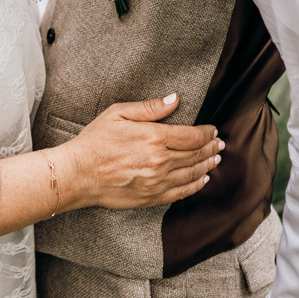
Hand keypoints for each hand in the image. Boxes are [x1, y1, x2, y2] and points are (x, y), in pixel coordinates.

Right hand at [59, 94, 221, 210]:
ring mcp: (158, 182)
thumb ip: (150, 108)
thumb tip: (175, 99)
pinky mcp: (152, 197)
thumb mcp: (118, 113)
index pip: (193, 136)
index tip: (213, 130)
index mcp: (154, 137)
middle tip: (220, 144)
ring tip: (216, 159)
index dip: (207, 133)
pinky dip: (196, 185)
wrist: (78, 174)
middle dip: (212, 148)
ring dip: (208, 165)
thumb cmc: (95, 141)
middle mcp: (160, 161)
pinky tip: (202, 179)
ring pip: (193, 173)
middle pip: (196, 155)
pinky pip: (182, 192)